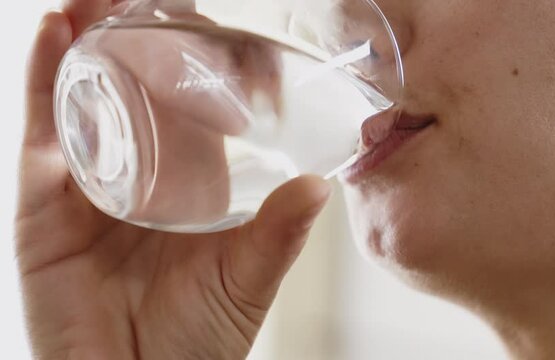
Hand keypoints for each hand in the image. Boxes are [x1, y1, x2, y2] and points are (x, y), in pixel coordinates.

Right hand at [16, 1, 330, 358]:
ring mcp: (88, 183)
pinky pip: (43, 130)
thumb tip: (318, 185)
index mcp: (189, 183)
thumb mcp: (246, 278)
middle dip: (137, 35)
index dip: (195, 60)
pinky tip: (58, 29)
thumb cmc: (196, 339)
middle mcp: (138, 174)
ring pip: (85, 96)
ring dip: (88, 36)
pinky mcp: (43, 204)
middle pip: (133, 89)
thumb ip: (278, 233)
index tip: (206, 19)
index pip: (191, 105)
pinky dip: (43, 79)